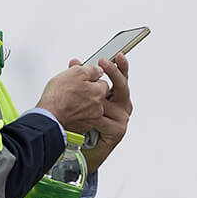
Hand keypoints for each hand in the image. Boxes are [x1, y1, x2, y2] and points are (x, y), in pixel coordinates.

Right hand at [37, 61, 106, 134]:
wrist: (49, 117)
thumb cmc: (59, 97)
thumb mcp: (75, 73)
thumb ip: (90, 70)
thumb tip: (97, 70)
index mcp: (99, 93)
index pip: (102, 83)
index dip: (91, 80)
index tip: (82, 80)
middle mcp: (98, 107)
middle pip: (96, 95)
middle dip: (87, 91)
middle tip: (73, 89)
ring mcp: (91, 119)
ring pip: (89, 107)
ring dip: (82, 102)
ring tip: (68, 99)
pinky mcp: (82, 127)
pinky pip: (83, 117)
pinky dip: (77, 113)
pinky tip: (68, 109)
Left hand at [82, 53, 131, 170]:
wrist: (74, 144)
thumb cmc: (77, 119)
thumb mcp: (77, 94)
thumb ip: (78, 78)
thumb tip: (75, 62)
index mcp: (115, 95)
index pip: (121, 76)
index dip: (120, 65)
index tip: (118, 54)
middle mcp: (121, 105)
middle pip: (122, 85)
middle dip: (114, 72)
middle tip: (103, 63)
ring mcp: (122, 118)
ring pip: (113, 101)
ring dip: (98, 97)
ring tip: (86, 94)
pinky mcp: (118, 131)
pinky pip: (105, 119)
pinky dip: (94, 117)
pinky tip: (87, 115)